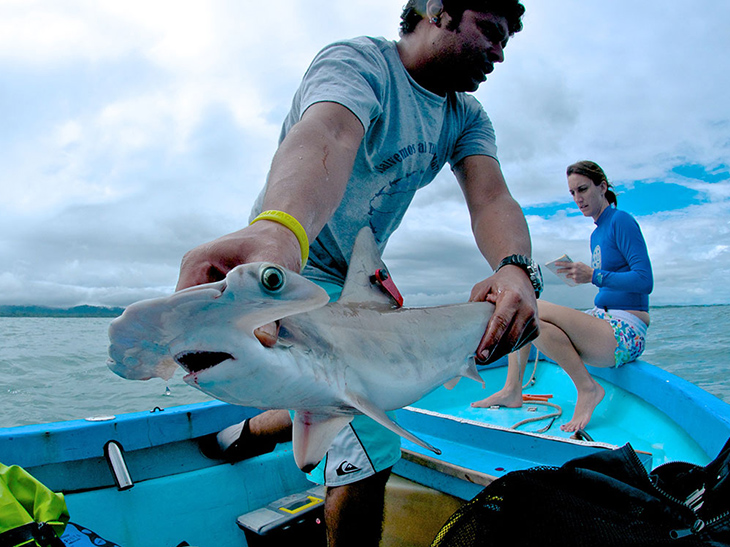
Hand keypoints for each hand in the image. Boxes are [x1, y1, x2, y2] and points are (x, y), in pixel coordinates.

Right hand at [175, 221, 301, 346]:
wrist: (282, 235)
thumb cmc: (275, 244)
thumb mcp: (272, 268)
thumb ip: (266, 300)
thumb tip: (263, 339)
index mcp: (197, 262)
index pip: (182, 303)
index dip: (194, 328)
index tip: (211, 350)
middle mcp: (193, 273)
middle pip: (189, 313)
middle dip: (205, 335)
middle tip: (223, 359)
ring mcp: (202, 284)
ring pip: (201, 317)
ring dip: (216, 333)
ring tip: (230, 354)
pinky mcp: (215, 293)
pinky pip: (214, 315)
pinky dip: (226, 327)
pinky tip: (238, 344)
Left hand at [469, 265, 538, 363]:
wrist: (522, 279)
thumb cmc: (499, 284)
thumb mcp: (482, 288)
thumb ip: (474, 305)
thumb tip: (464, 328)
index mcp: (513, 298)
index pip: (500, 322)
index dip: (490, 341)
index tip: (479, 355)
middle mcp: (527, 310)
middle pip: (508, 339)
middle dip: (492, 353)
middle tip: (476, 360)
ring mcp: (533, 322)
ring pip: (513, 345)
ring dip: (497, 353)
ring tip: (483, 356)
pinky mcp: (536, 330)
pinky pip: (518, 345)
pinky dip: (506, 349)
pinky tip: (496, 348)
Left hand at [556, 260, 592, 284]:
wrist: (592, 275)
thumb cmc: (586, 268)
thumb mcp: (580, 264)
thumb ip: (573, 264)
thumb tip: (567, 265)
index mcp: (575, 265)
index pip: (565, 264)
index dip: (559, 264)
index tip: (555, 263)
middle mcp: (574, 270)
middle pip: (564, 270)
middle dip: (560, 270)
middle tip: (557, 271)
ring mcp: (574, 276)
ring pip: (567, 275)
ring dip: (567, 275)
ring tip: (570, 274)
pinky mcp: (576, 280)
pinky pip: (572, 279)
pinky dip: (573, 278)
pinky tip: (578, 277)